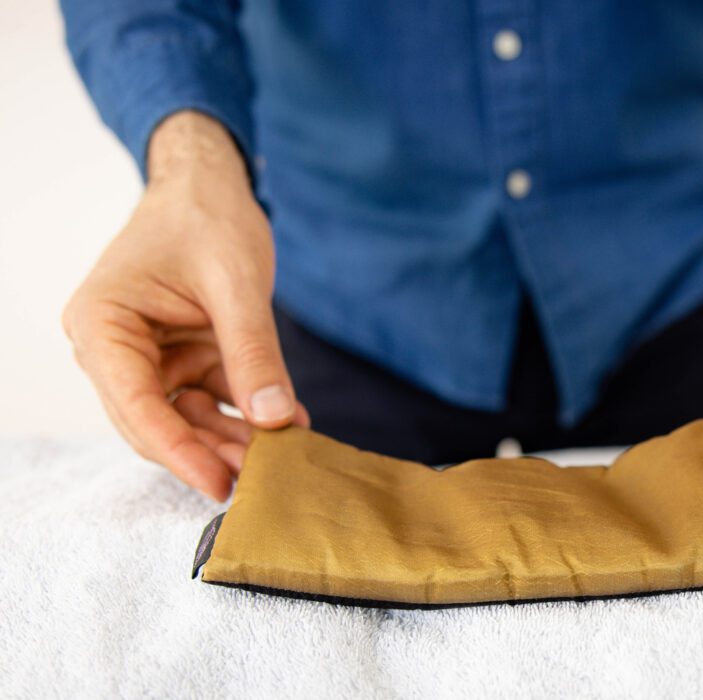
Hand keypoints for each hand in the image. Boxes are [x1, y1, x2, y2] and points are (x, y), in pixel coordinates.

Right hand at [62, 111, 308, 500]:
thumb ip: (253, 351)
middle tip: (264, 474)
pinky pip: (211, 397)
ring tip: (283, 450)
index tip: (221, 483)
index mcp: (102, 324)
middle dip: (211, 449)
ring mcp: (149, 356)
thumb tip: (275, 419)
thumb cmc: (207, 217)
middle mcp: (114, 347)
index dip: (179, 451)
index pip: (135, 405)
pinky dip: (246, 411)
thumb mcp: (235, 283)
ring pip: (186, 417)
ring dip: (233, 436)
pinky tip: (288, 422)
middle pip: (156, 421)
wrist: (211, 185)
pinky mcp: (182, 356)